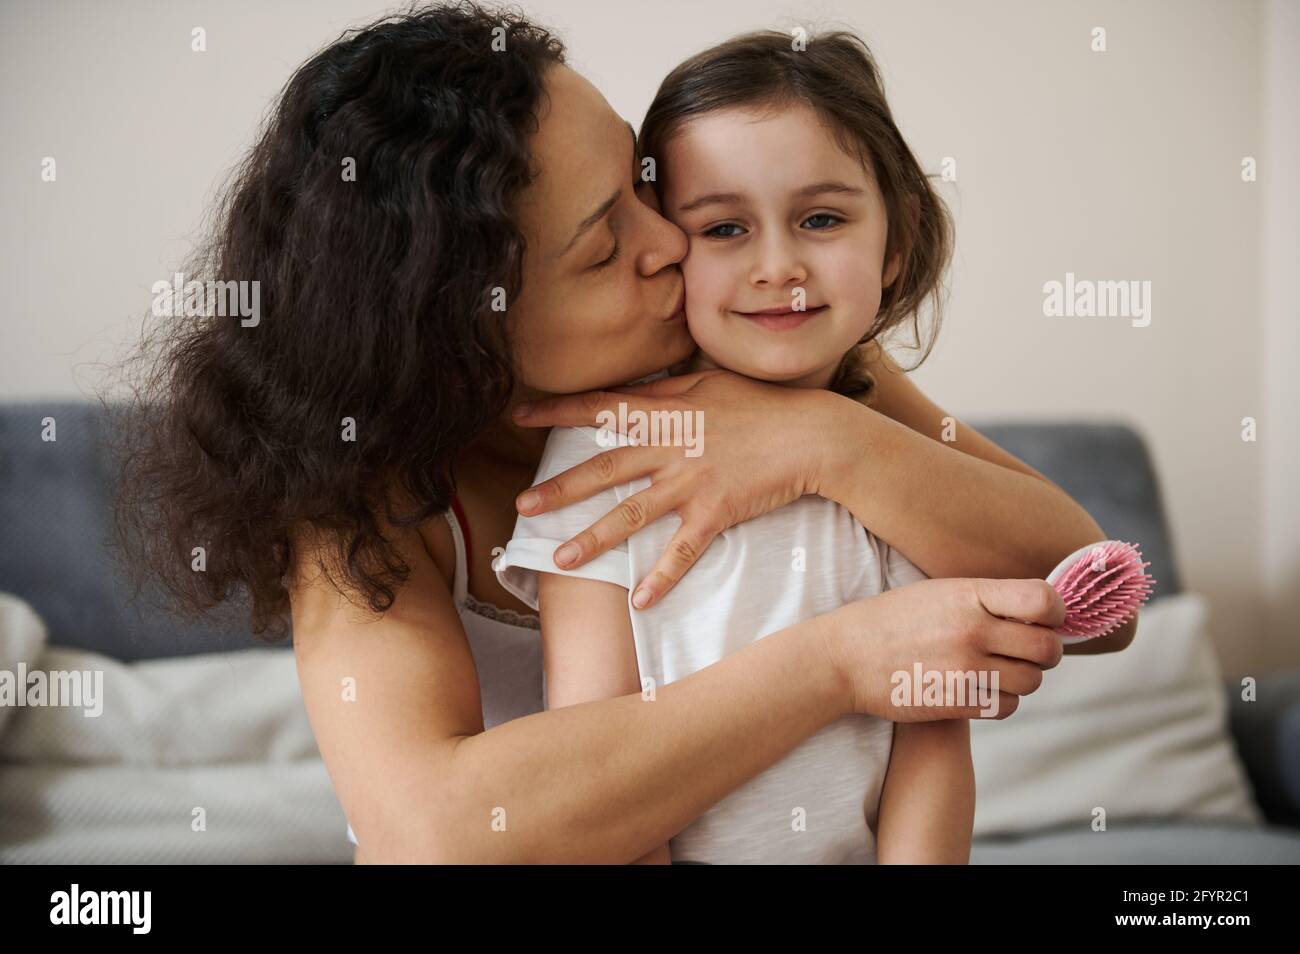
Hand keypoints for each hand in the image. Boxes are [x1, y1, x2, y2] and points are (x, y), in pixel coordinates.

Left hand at [511, 369, 840, 608]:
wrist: (812, 434)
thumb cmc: (764, 405)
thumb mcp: (712, 384)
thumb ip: (669, 392)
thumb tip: (637, 392)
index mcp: (666, 412)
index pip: (602, 407)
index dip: (558, 411)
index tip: (520, 416)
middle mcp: (671, 447)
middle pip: (604, 468)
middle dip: (560, 487)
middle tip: (522, 507)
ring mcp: (692, 481)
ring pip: (632, 513)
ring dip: (593, 538)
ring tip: (560, 559)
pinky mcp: (716, 512)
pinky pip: (682, 550)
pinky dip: (661, 577)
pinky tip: (639, 601)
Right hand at [820, 577, 1065, 720]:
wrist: (846, 657)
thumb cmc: (892, 620)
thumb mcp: (938, 591)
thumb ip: (986, 597)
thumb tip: (1041, 609)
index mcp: (968, 595)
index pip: (1043, 601)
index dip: (1057, 612)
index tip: (1047, 618)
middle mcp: (971, 631)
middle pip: (1048, 648)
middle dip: (1047, 651)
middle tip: (1030, 649)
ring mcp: (964, 670)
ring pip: (1032, 681)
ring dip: (1025, 677)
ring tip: (1002, 668)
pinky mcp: (957, 703)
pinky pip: (1008, 706)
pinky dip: (1004, 700)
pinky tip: (984, 687)